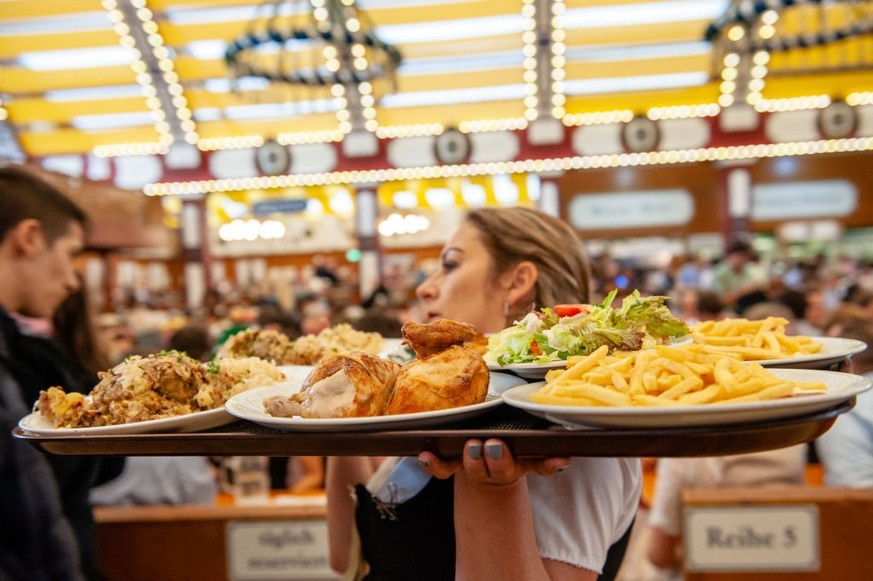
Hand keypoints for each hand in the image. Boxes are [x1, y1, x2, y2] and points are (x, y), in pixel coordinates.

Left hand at [418, 438, 569, 484]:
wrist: (481, 458)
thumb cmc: (508, 440)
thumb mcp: (526, 439)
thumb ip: (543, 440)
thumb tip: (568, 442)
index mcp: (523, 459)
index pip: (541, 464)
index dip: (550, 464)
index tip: (561, 460)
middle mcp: (501, 467)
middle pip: (503, 469)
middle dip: (500, 459)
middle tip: (495, 445)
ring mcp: (477, 468)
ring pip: (476, 470)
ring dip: (474, 461)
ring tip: (471, 446)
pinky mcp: (454, 466)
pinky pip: (443, 469)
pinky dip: (433, 464)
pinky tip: (424, 455)